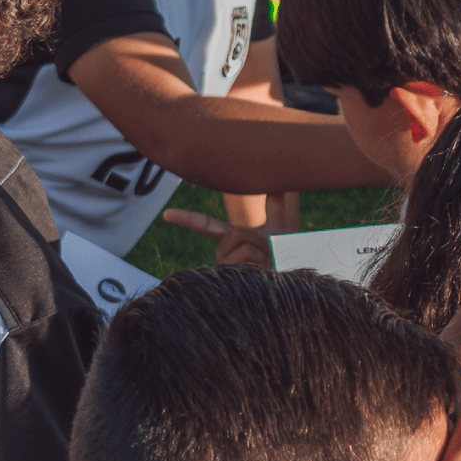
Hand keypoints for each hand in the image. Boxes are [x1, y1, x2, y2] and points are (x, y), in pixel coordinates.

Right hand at [162, 192, 295, 265]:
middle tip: (270, 250)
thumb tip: (278, 179)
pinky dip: (261, 262)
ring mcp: (227, 270)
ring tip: (268, 263)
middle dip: (256, 238)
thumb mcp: (281, 224)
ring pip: (240, 248)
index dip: (185, 218)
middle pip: (233, 235)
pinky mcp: (234, 281)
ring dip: (261, 252)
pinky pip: (245, 260)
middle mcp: (224, 254)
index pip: (204, 224)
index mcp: (230, 238)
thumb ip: (276, 202)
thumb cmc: (286, 253)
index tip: (166, 214)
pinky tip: (264, 272)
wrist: (294, 274)